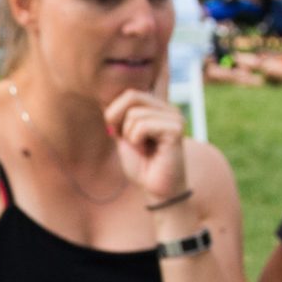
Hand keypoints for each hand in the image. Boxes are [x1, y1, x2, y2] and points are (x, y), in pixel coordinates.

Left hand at [104, 89, 189, 204]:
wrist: (156, 190)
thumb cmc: (142, 166)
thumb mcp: (123, 135)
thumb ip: (119, 116)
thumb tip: (106, 101)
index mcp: (158, 108)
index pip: (133, 91)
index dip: (116, 110)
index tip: (119, 130)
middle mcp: (169, 108)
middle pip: (131, 96)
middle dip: (119, 120)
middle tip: (129, 141)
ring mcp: (174, 117)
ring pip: (134, 114)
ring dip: (130, 136)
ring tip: (143, 149)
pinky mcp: (176, 129)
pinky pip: (142, 126)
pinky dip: (137, 140)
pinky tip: (149, 151)